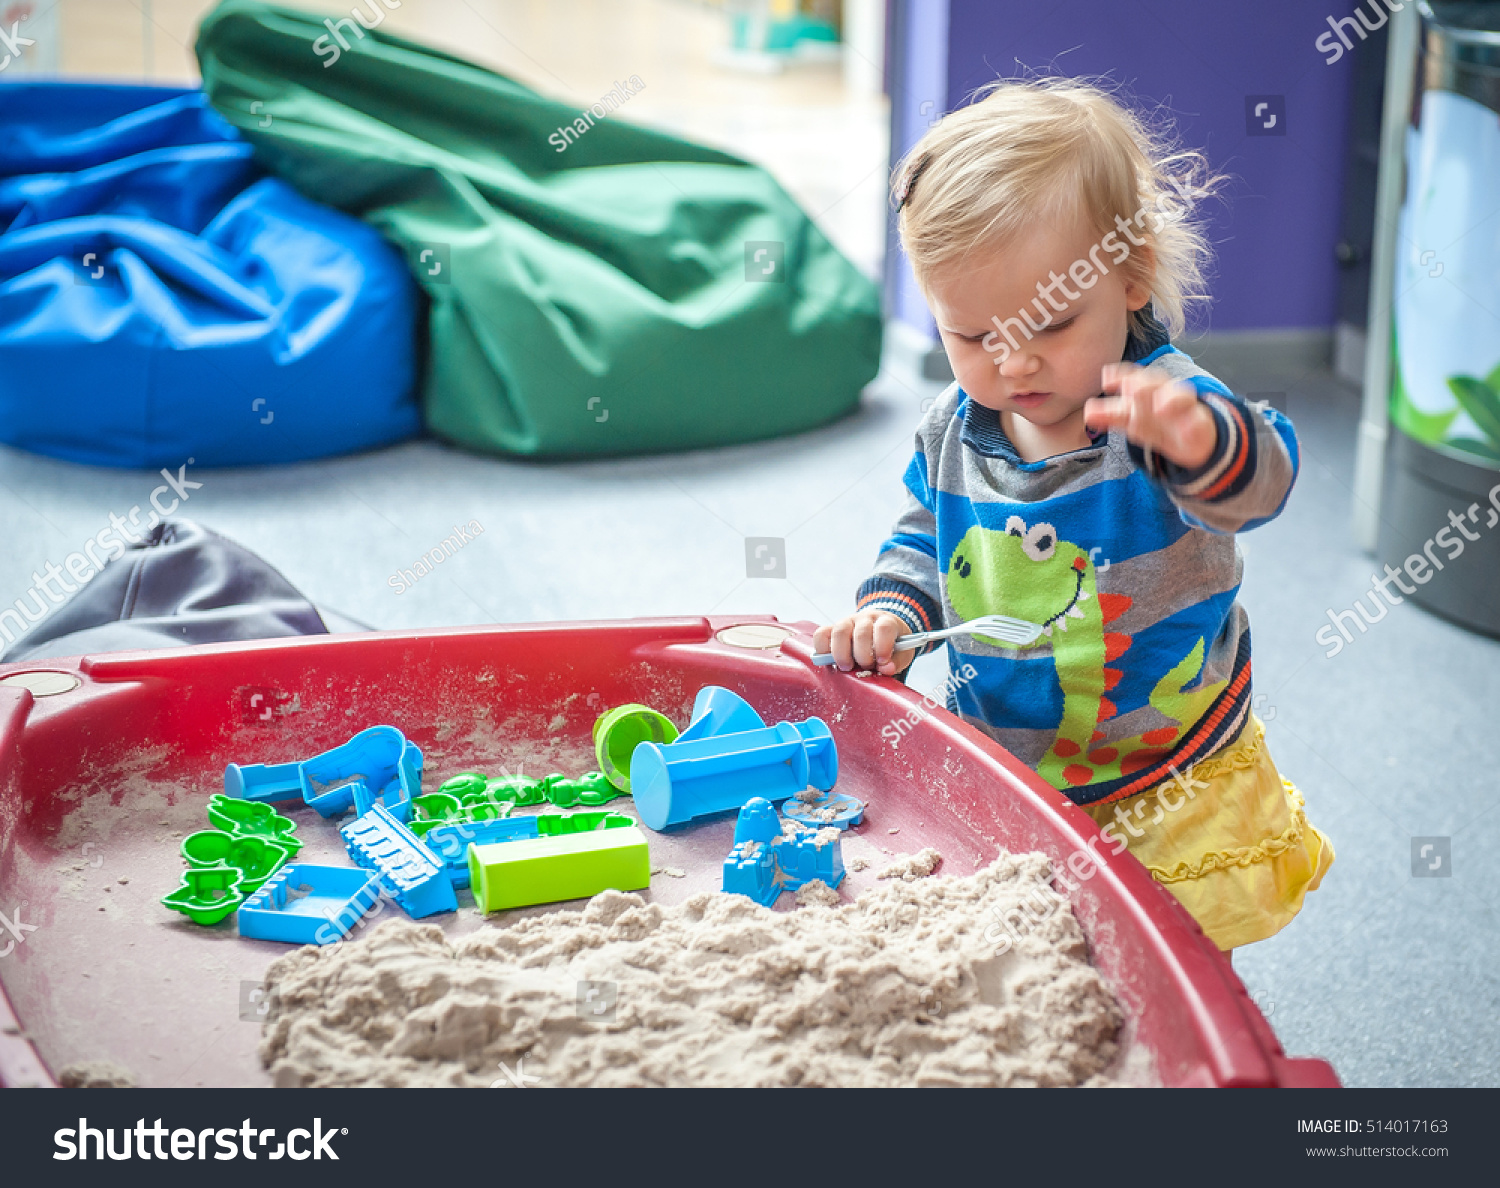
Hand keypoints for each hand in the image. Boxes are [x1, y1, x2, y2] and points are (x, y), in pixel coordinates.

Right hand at [813, 612, 916, 675]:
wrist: (879, 632)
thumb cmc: (891, 645)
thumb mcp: (901, 654)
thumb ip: (895, 662)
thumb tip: (885, 668)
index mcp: (886, 621)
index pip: (884, 628)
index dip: (883, 646)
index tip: (882, 662)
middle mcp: (865, 618)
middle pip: (861, 633)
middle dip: (862, 655)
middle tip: (865, 668)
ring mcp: (847, 622)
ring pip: (839, 632)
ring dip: (842, 654)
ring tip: (847, 667)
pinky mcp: (832, 629)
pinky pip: (821, 634)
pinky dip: (823, 649)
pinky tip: (830, 660)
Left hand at [1086, 362, 1216, 470]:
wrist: (1193, 440)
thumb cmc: (1157, 422)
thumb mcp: (1131, 419)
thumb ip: (1109, 414)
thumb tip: (1087, 412)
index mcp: (1147, 389)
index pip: (1134, 376)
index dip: (1121, 375)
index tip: (1107, 380)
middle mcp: (1166, 393)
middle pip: (1156, 383)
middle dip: (1143, 385)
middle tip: (1130, 389)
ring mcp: (1185, 407)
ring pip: (1180, 397)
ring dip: (1170, 399)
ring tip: (1160, 408)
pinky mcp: (1201, 424)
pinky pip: (1198, 423)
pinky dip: (1193, 425)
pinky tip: (1187, 428)